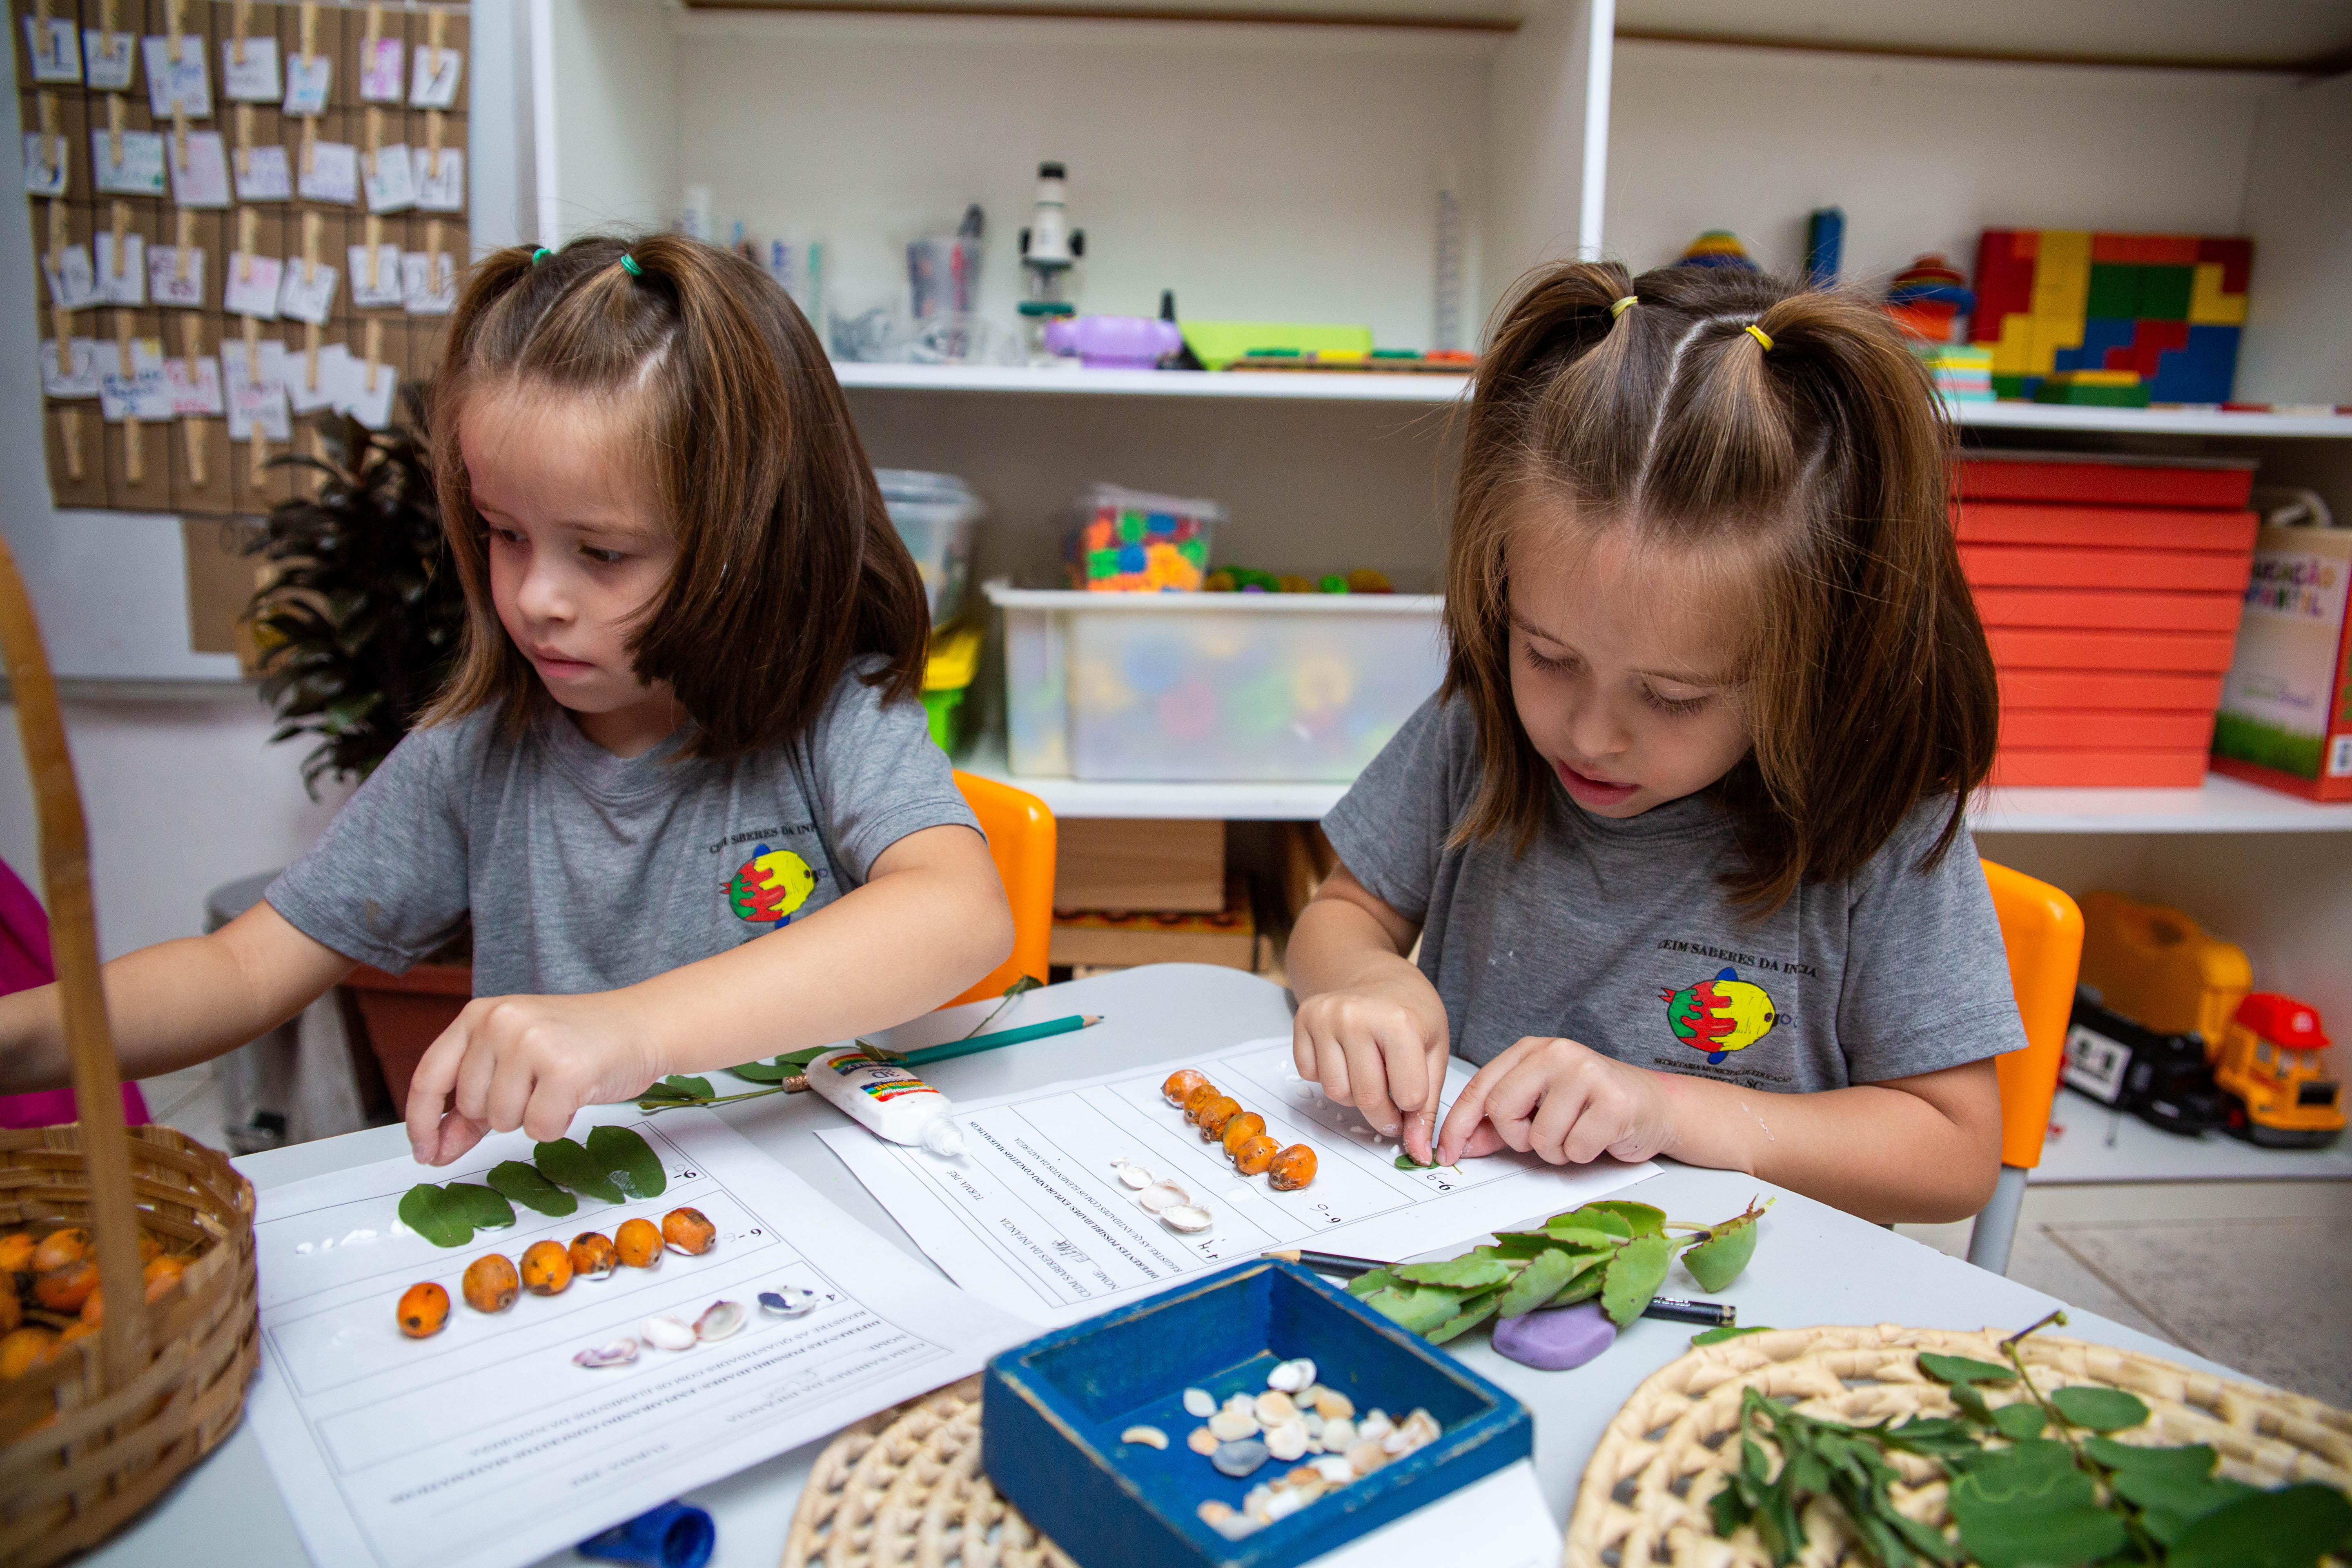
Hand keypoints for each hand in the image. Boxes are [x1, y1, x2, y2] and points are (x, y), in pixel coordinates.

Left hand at [404, 993, 661, 1165]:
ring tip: (558, 1086)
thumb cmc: (577, 1044)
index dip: (421, 1122)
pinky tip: (575, 1095)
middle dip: (502, 1112)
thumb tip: (435, 1149)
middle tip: (537, 1087)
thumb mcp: (513, 1061)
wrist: (642, 1025)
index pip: (430, 1076)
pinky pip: (540, 1128)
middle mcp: (500, 1021)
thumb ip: (471, 1103)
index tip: (425, 1153)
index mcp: (480, 1014)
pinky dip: (558, 1123)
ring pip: (504, 1121)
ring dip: (532, 1117)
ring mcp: (532, 1042)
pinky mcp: (565, 1068)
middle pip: (471, 1107)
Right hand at [1291, 970, 1450, 1162]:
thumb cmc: (1410, 1012)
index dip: (1413, 1105)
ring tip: (1370, 1074)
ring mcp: (1323, 1017)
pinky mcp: (1301, 1021)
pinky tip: (1346, 1058)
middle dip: (1383, 1114)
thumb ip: (1428, 1105)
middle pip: (1366, 1098)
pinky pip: (1310, 1075)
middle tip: (1392, 1106)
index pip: (1408, 1095)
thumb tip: (1419, 1155)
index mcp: (1398, 1022)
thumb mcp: (1434, 1051)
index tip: (1413, 1096)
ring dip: (1354, 1096)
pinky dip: (1329, 1076)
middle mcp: (1354, 1016)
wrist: (1373, 973)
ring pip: (1334, 1092)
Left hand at [1435, 1035, 1675, 1167]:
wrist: (1656, 1107)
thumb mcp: (1538, 1110)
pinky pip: (1574, 1149)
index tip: (1444, 1155)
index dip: (1457, 1125)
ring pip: (1540, 1137)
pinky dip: (1582, 1155)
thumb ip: (1496, 1125)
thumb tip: (1458, 1145)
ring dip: (1556, 1150)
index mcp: (1530, 1050)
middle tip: (1544, 1135)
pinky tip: (1599, 1137)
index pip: (1479, 1088)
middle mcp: (1555, 1052)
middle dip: (1518, 1138)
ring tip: (1578, 1132)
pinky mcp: (1613, 1101)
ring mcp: (1586, 1072)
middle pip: (1502, 1110)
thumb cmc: (1591, 1108)